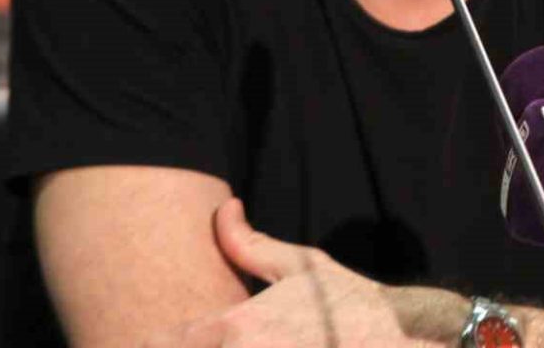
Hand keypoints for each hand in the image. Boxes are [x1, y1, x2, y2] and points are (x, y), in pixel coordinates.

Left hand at [143, 198, 424, 347]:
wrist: (401, 342)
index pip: (163, 343)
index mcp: (236, 327)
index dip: (148, 343)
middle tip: (161, 343)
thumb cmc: (350, 305)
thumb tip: (224, 208)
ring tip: (245, 347)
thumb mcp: (303, 266)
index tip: (142, 340)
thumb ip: (251, 244)